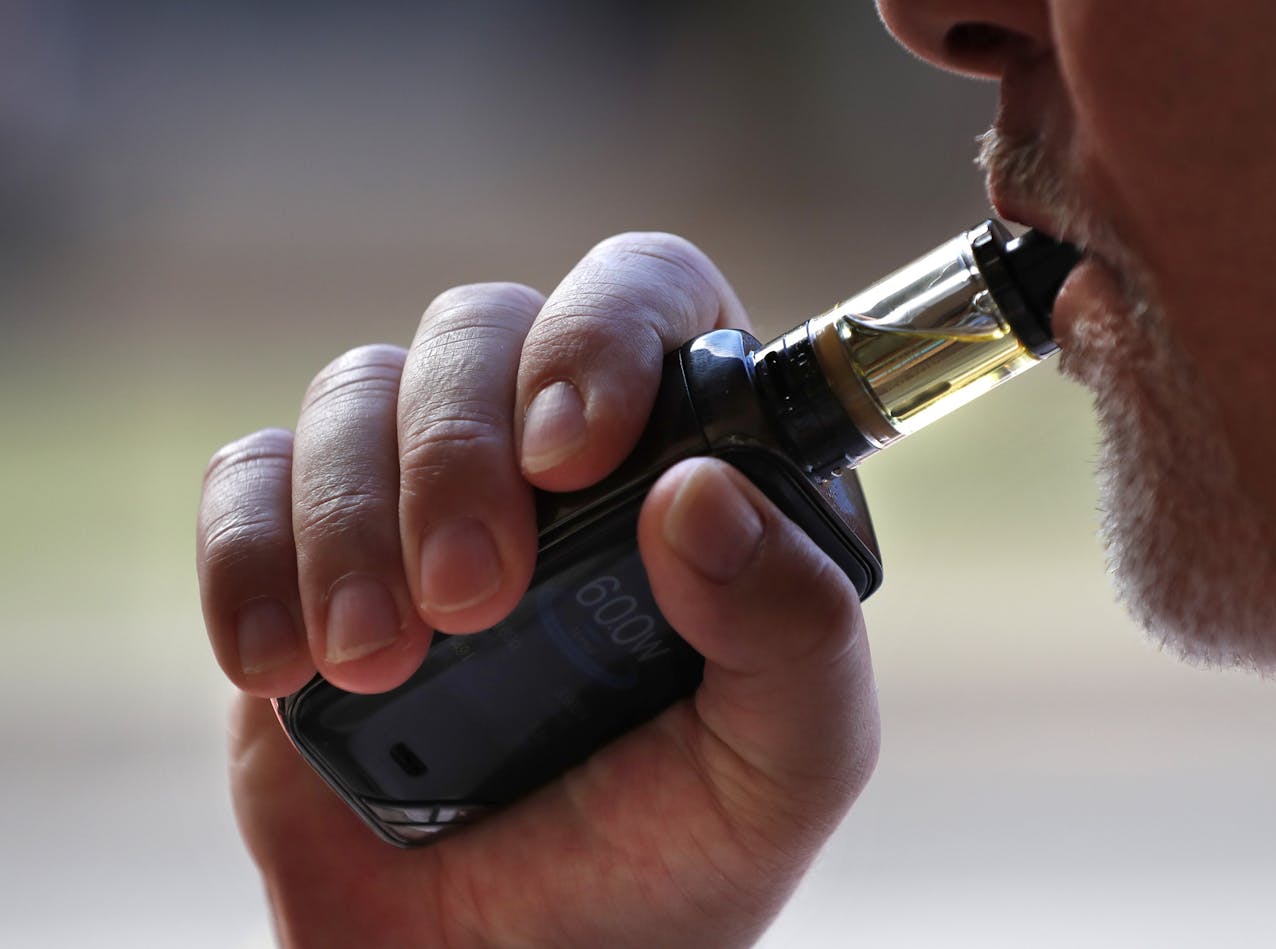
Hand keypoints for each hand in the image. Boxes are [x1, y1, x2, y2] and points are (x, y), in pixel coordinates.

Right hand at [197, 233, 879, 946]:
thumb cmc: (670, 852)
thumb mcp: (785, 762)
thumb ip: (792, 630)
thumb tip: (705, 495)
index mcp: (685, 459)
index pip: (649, 294)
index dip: (604, 333)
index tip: (578, 453)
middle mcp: (549, 452)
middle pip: (481, 326)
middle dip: (461, 452)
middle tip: (477, 601)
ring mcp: (419, 494)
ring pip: (356, 392)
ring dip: (355, 520)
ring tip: (383, 664)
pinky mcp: (306, 556)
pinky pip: (247, 480)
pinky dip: (249, 554)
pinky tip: (278, 665)